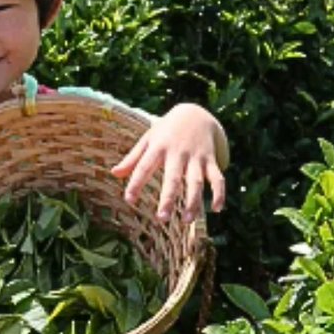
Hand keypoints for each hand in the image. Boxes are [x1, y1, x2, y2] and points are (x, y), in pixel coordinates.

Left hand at [111, 103, 228, 221]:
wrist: (195, 112)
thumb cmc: (166, 130)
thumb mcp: (148, 139)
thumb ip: (132, 158)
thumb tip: (114, 173)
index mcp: (159, 147)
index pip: (145, 167)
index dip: (136, 183)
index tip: (129, 200)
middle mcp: (178, 153)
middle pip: (173, 178)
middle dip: (168, 199)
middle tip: (162, 219)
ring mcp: (196, 157)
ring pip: (196, 181)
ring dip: (194, 201)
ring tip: (188, 220)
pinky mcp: (211, 160)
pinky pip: (217, 178)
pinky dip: (219, 193)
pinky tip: (217, 209)